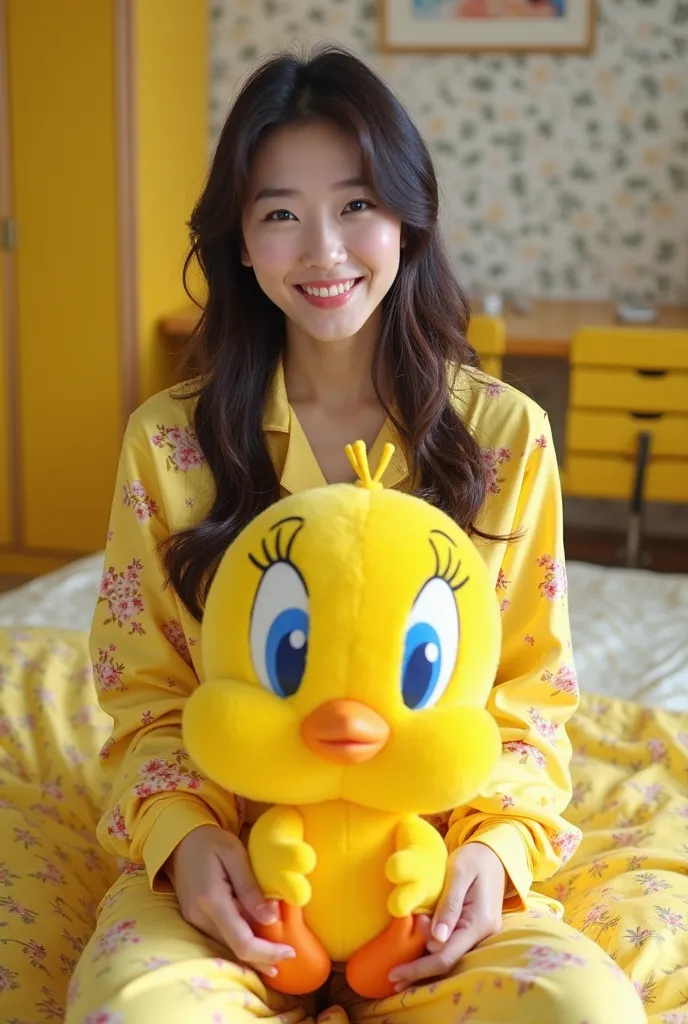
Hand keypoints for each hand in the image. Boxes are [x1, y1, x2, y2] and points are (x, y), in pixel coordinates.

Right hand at [166, 824, 295, 977]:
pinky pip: (221, 937)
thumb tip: (271, 919)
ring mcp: (194, 921)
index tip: (290, 952)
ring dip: (253, 950)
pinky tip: (256, 937)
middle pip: (236, 949)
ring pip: (228, 947)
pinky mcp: (194, 920)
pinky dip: (241, 940)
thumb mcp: (235, 855)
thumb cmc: (211, 841)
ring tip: (277, 949)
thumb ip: (251, 889)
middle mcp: (199, 917)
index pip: (242, 942)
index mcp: (211, 900)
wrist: (180, 840)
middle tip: (289, 953)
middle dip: (263, 955)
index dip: (267, 952)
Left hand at [388, 842, 505, 989]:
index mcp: (480, 922)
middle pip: (447, 961)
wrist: (494, 854)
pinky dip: (433, 950)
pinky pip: (452, 945)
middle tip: (392, 978)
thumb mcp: (458, 874)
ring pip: (449, 955)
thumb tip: (436, 939)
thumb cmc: (475, 858)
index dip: (420, 968)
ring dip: (425, 962)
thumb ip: (449, 905)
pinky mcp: (473, 929)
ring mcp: (480, 934)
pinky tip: (417, 951)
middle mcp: (483, 934)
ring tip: (401, 966)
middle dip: (419, 971)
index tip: (394, 974)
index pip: (446, 956)